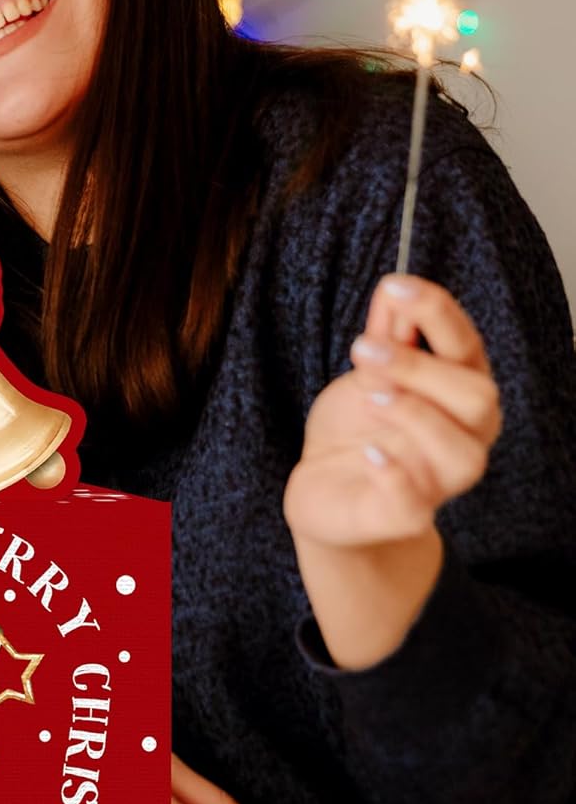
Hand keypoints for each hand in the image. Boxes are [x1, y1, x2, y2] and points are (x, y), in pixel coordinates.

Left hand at [284, 274, 501, 551]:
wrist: (326, 493)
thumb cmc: (356, 430)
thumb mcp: (364, 375)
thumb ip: (384, 337)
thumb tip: (394, 288)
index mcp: (457, 393)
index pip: (466, 348)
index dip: (437, 313)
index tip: (395, 287)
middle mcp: (463, 437)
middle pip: (477, 398)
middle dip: (420, 367)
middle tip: (362, 349)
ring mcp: (438, 481)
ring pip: (463, 453)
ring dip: (414, 415)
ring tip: (368, 395)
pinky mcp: (405, 516)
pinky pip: (415, 501)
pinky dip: (394, 473)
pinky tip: (369, 451)